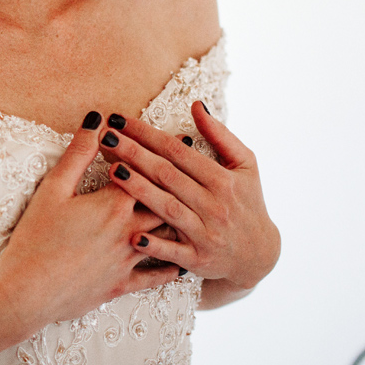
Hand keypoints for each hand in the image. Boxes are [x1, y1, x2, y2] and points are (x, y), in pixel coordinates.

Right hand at [0, 111, 183, 333]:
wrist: (28, 291)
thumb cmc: (36, 237)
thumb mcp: (53, 189)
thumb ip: (78, 154)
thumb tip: (97, 121)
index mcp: (113, 204)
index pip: (146, 171)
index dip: (163, 154)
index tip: (184, 141)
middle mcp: (128, 231)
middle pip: (164, 202)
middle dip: (180, 184)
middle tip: (198, 173)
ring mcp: (127, 261)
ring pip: (166, 237)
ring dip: (181, 222)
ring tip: (195, 210)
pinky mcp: (120, 286)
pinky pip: (155, 277)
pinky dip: (171, 267)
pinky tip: (182, 263)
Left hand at [98, 102, 279, 290]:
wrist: (259, 255)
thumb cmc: (248, 202)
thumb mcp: (246, 164)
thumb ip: (220, 135)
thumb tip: (196, 104)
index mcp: (223, 180)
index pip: (178, 150)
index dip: (147, 134)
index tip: (120, 120)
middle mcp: (214, 205)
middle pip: (167, 175)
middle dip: (134, 154)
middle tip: (106, 138)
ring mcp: (206, 233)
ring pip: (167, 208)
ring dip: (139, 190)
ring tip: (113, 170)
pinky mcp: (198, 260)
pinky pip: (173, 251)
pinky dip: (154, 244)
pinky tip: (133, 234)